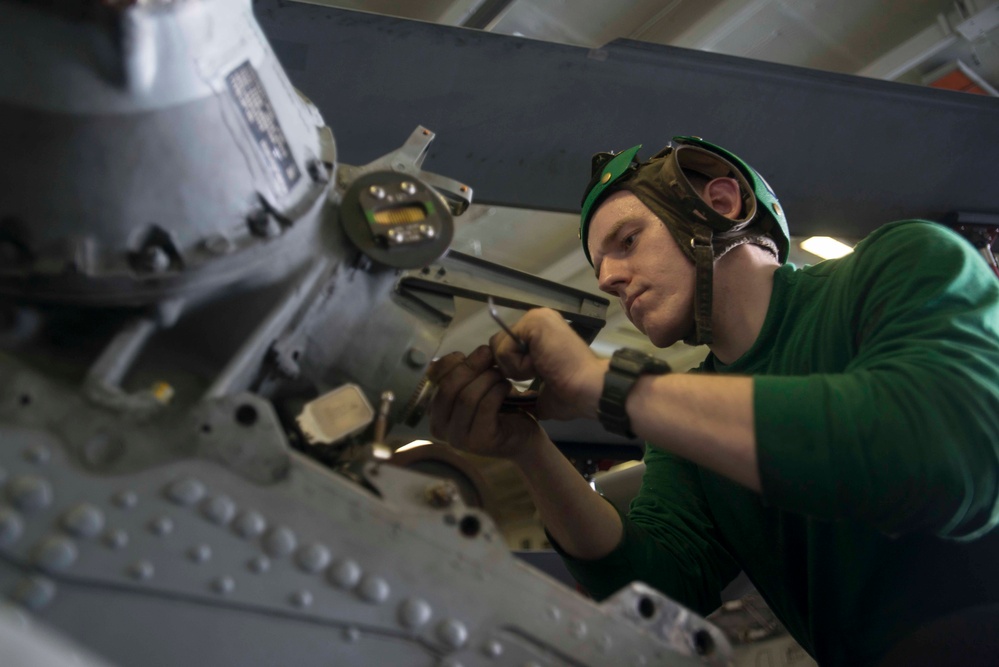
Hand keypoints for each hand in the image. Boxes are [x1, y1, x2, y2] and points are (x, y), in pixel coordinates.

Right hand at [427, 346, 544, 460]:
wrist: (523, 438)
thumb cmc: (498, 409)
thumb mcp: (476, 386)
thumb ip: (463, 373)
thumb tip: (458, 355)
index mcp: (434, 410)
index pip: (433, 379)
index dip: (452, 361)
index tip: (472, 353)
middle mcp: (439, 428)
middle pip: (448, 388)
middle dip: (471, 367)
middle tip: (490, 356)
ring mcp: (458, 439)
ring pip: (467, 397)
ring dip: (487, 379)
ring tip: (501, 375)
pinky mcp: (479, 442)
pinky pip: (485, 407)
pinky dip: (497, 391)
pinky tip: (506, 387)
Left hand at [489, 308, 607, 421]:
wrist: (589, 389)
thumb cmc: (573, 394)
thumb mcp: (542, 389)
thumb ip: (526, 386)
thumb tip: (517, 403)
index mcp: (540, 333)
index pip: (505, 348)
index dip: (511, 368)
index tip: (537, 376)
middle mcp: (536, 319)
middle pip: (497, 345)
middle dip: (511, 368)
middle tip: (540, 372)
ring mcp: (535, 318)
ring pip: (499, 348)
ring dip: (516, 368)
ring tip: (543, 368)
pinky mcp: (533, 322)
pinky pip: (505, 349)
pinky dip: (519, 366)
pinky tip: (542, 365)